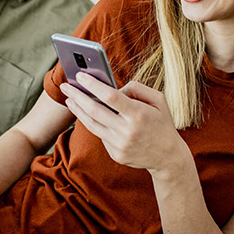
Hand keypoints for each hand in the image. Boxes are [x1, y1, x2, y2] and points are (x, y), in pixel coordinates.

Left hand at [60, 72, 188, 172]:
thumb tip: (113, 87)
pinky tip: (88, 115)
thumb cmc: (162, 123)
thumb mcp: (158, 100)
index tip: (80, 76)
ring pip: (92, 125)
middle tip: (66, 86)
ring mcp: (120, 145)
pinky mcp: (116, 155)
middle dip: (77, 96)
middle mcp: (127, 131)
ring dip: (78, 111)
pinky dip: (94, 124)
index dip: (93, 85)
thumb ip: (137, 88)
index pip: (110, 97)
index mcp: (139, 115)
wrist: (168, 157)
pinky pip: (101, 136)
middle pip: (94, 111)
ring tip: (69, 100)